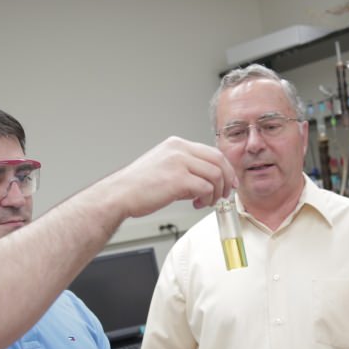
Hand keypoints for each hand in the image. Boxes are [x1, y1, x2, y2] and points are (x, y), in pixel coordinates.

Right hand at [103, 137, 236, 217]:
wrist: (119, 195)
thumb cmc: (138, 186)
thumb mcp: (164, 168)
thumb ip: (186, 170)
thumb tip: (206, 182)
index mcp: (176, 144)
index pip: (211, 152)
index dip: (225, 168)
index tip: (229, 181)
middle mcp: (179, 149)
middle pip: (218, 160)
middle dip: (227, 179)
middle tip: (225, 193)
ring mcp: (179, 162)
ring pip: (215, 174)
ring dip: (217, 192)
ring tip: (207, 202)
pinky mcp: (178, 179)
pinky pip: (206, 187)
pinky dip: (207, 198)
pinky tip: (198, 204)